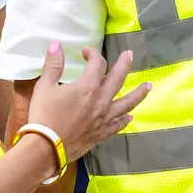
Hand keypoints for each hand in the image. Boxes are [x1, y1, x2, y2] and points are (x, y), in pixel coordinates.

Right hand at [28, 42, 149, 160]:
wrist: (45, 148)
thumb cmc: (44, 116)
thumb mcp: (44, 87)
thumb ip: (53, 65)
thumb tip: (56, 44)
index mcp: (88, 87)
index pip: (97, 63)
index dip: (93, 53)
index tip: (85, 52)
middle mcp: (101, 100)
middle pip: (119, 78)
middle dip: (125, 64)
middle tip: (129, 55)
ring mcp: (104, 118)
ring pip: (127, 103)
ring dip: (139, 93)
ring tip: (148, 86)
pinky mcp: (102, 133)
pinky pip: (118, 125)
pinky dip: (124, 120)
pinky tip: (130, 117)